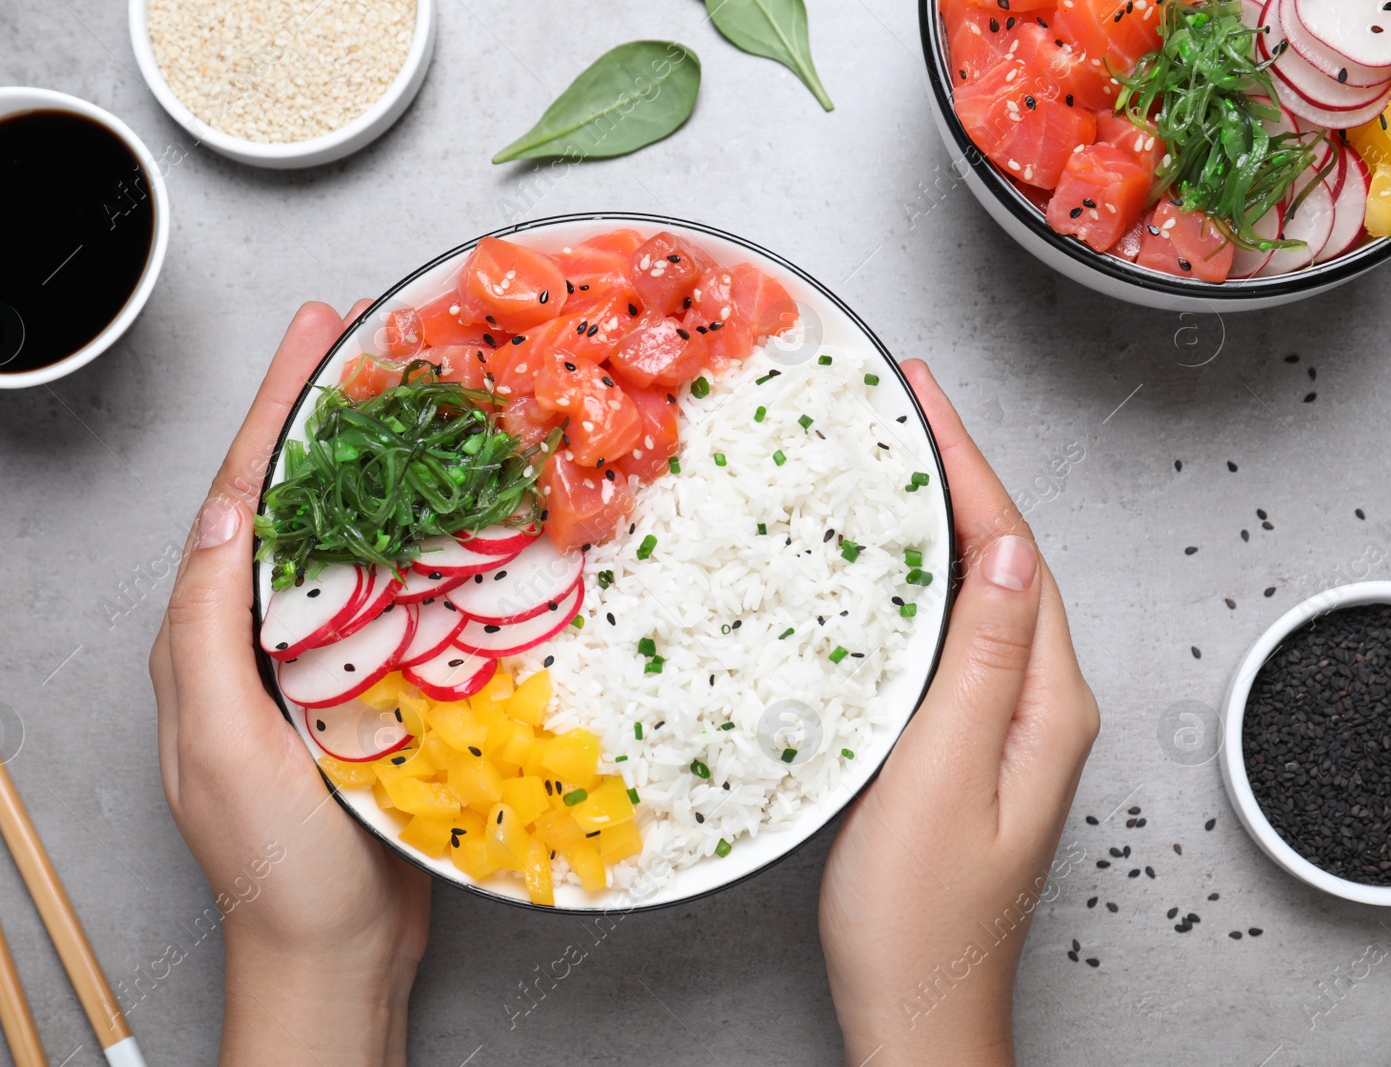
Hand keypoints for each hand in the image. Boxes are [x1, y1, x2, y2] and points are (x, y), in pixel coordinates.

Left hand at [149, 302, 429, 1066]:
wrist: (334, 951)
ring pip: (353, 540)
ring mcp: (324, 659)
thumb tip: (226, 514)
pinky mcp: (378, 685)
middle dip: (326, 414)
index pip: (242, 498)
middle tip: (372, 341)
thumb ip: (208, 632)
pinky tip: (463, 513)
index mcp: (209, 636)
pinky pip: (399, 596)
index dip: (276, 408)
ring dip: (383, 466)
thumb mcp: (223, 746)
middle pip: (298, 501)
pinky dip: (428, 542)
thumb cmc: (274, 865)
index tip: (315, 333)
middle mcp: (261, 635)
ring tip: (421, 401)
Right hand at [819, 360, 1099, 1066]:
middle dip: (958, 474)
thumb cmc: (920, 915)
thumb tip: (999, 555)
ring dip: (939, 520)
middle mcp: (1038, 704)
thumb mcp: (945, 777)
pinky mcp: (965, 740)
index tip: (927, 399)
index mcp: (1047, 704)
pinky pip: (950, 634)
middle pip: (1004, 559)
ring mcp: (1004, 723)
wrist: (914, 1007)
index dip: (969, 466)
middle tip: (905, 409)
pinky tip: (883, 569)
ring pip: (977, 592)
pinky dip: (917, 582)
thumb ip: (979, 663)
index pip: (1013, 553)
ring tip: (893, 462)